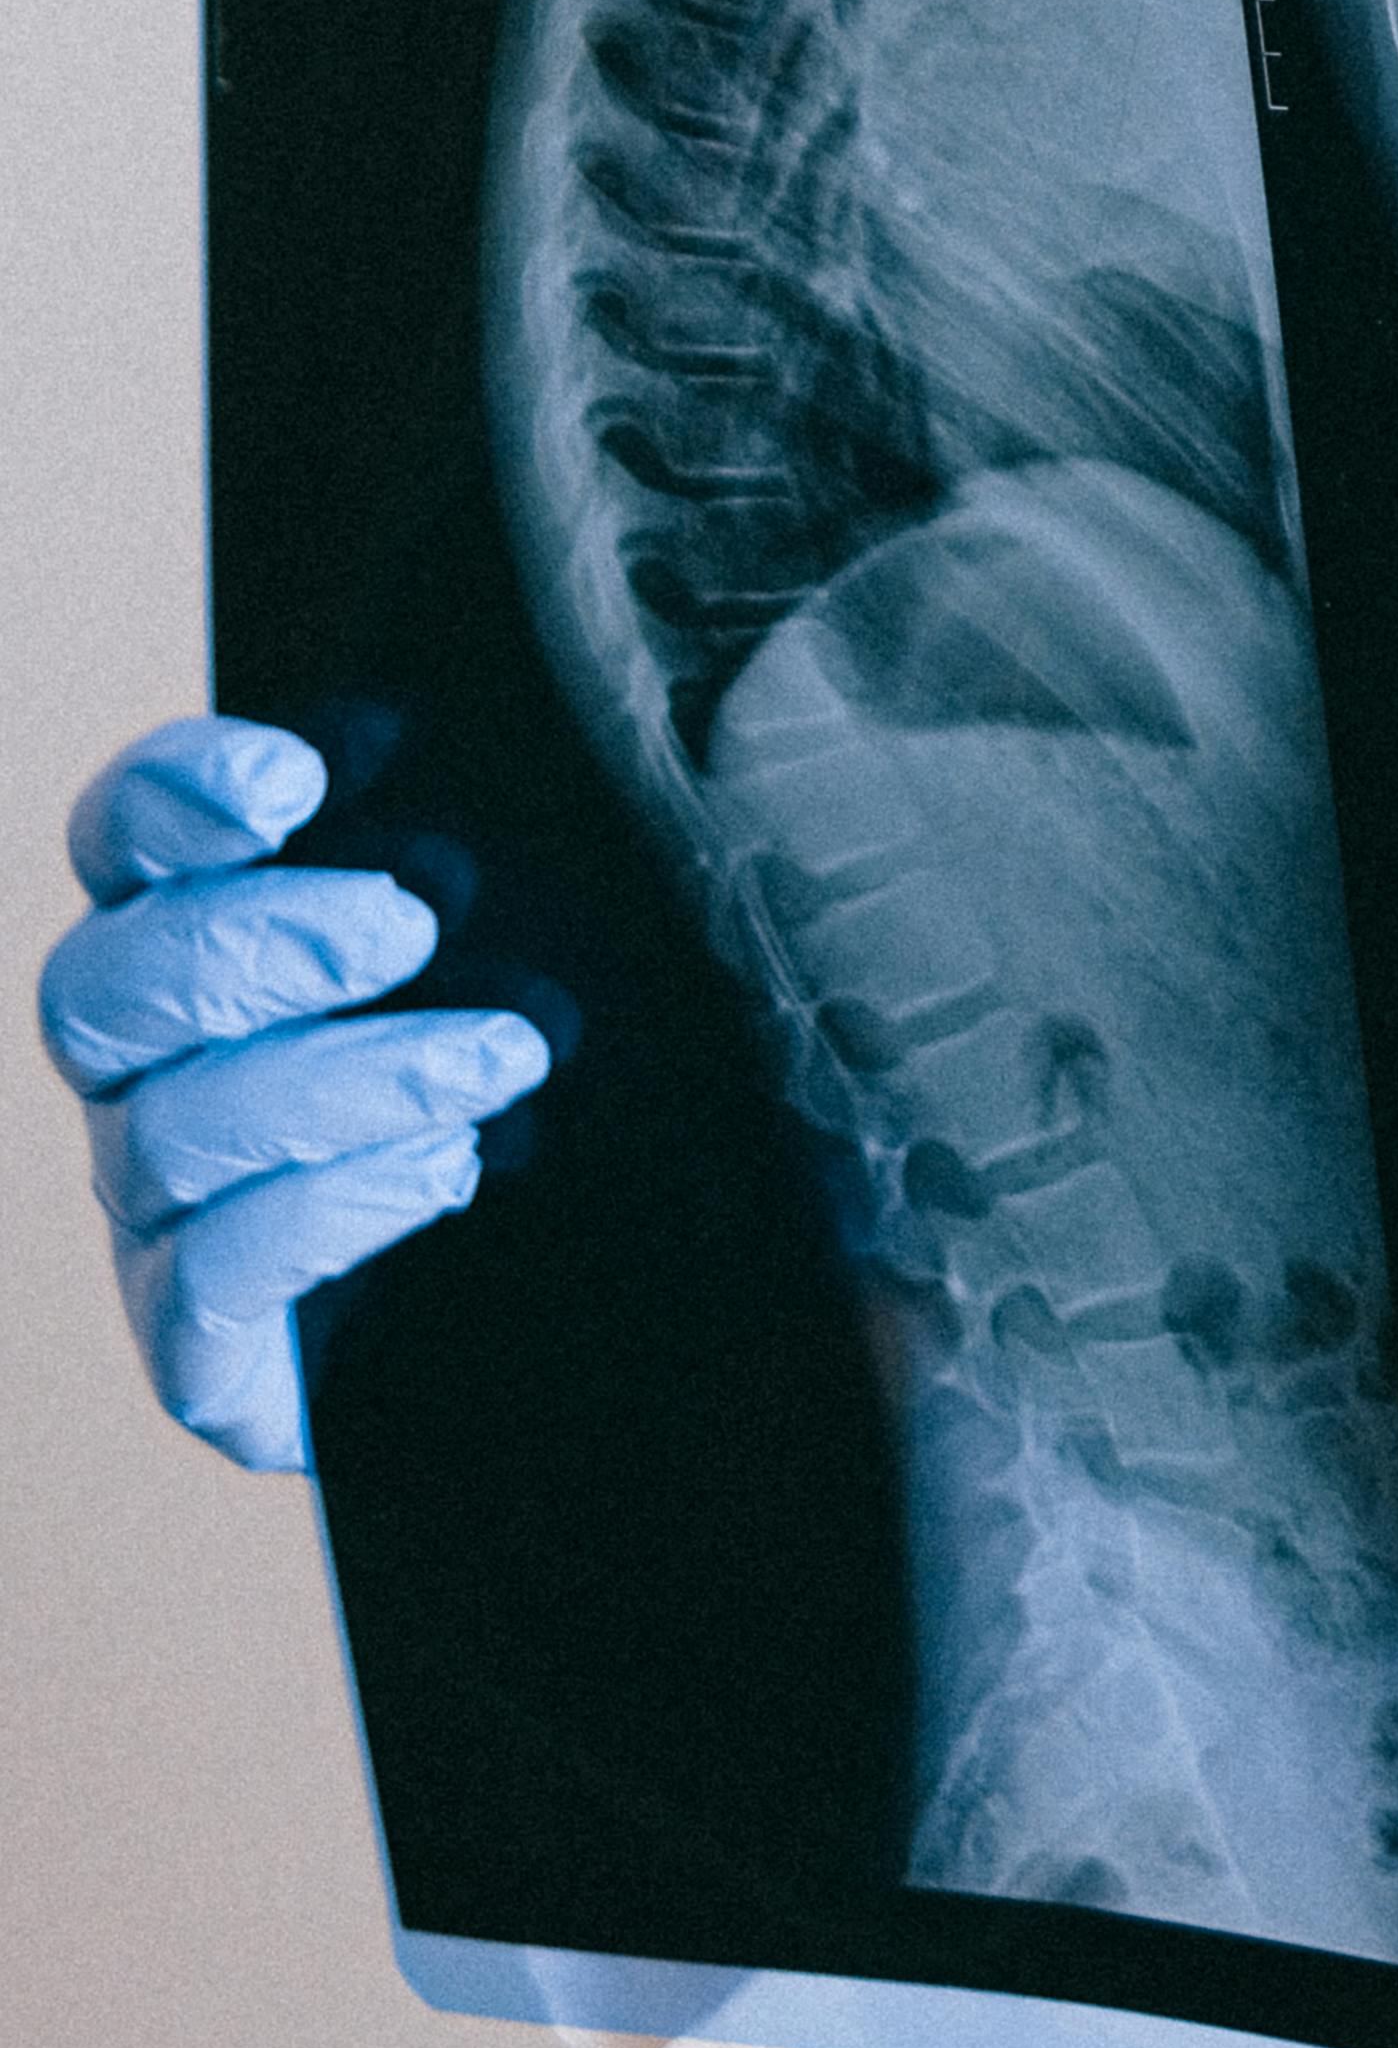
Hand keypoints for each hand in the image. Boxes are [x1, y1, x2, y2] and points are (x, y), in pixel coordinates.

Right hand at [38, 719, 550, 1471]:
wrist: (647, 1304)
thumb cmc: (616, 1082)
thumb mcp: (596, 930)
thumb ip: (545, 824)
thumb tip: (614, 692)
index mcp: (215, 936)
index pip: (127, 840)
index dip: (173, 795)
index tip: (292, 778)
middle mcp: (161, 1072)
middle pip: (100, 986)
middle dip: (248, 942)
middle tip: (408, 924)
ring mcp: (170, 1216)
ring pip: (161, 1134)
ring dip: (332, 1081)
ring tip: (498, 1061)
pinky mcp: (212, 1354)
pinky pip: (202, 1280)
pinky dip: (320, 1212)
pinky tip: (446, 1171)